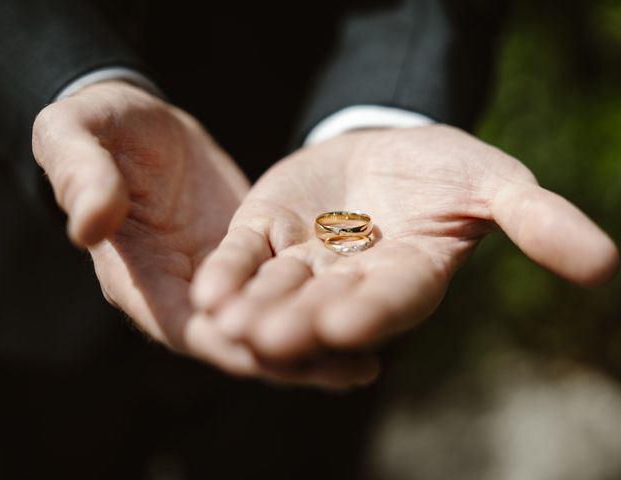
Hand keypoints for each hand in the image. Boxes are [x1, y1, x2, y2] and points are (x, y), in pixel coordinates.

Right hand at [32, 81, 376, 387]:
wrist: (137, 121)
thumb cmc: (99, 126)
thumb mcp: (78, 137)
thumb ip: (83, 178)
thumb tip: (87, 226)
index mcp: (137, 276)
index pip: (187, 327)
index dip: (234, 345)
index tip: (284, 355)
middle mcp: (179, 291)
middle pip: (239, 340)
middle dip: (293, 359)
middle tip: (354, 371)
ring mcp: (218, 277)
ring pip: (267, 321)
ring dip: (314, 342)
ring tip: (370, 359)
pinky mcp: (247, 256)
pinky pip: (281, 289)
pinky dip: (314, 304)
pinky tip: (360, 307)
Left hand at [193, 125, 618, 370]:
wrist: (384, 148)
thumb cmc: (447, 168)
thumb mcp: (496, 183)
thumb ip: (539, 222)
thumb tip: (606, 266)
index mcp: (409, 275)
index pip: (393, 299)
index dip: (372, 312)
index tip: (346, 326)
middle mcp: (353, 281)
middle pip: (326, 307)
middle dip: (300, 324)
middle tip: (271, 340)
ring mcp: (305, 260)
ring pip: (278, 292)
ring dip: (254, 309)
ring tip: (229, 325)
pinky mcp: (266, 232)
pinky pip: (244, 257)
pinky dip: (228, 274)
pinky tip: (207, 292)